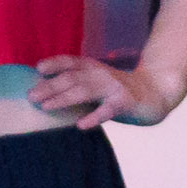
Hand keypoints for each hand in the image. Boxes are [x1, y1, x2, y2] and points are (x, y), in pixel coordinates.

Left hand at [29, 53, 176, 127]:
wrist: (155, 94)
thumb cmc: (116, 91)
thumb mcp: (95, 82)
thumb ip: (75, 84)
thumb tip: (41, 92)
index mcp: (93, 68)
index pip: (71, 62)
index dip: (55, 63)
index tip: (38, 69)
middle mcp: (101, 74)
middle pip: (72, 78)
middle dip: (50, 86)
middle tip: (30, 96)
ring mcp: (113, 88)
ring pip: (85, 91)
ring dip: (64, 98)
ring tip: (46, 106)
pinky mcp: (124, 103)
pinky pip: (107, 111)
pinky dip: (93, 117)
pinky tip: (81, 125)